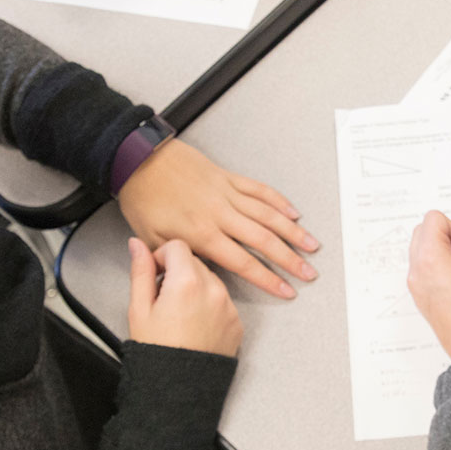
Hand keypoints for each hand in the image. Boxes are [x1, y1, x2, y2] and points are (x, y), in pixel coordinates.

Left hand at [117, 140, 318, 299]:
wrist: (138, 159)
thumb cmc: (142, 197)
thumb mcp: (150, 238)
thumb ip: (174, 261)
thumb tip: (187, 279)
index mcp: (201, 233)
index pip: (243, 262)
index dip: (268, 279)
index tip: (286, 290)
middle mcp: (219, 214)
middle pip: (264, 240)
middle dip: (290, 259)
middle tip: (309, 273)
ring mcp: (226, 193)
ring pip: (268, 214)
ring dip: (293, 231)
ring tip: (312, 245)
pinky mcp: (227, 176)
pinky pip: (259, 189)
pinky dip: (278, 201)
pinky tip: (293, 212)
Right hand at [127, 238, 242, 355]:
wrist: (179, 389)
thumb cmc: (156, 351)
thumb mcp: (139, 309)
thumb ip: (141, 271)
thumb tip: (137, 244)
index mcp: (187, 282)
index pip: (178, 246)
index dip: (162, 256)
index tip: (157, 273)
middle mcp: (213, 290)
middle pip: (196, 262)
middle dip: (179, 272)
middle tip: (164, 298)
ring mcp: (229, 307)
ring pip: (211, 280)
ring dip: (196, 288)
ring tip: (180, 315)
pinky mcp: (237, 322)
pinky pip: (223, 302)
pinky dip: (210, 306)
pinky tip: (194, 325)